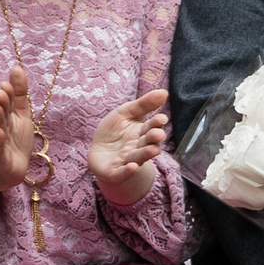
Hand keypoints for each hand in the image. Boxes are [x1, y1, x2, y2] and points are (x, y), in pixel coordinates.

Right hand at [0, 65, 35, 193]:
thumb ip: (19, 92)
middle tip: (1, 91)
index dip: (9, 93)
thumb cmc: (15, 139)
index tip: (8, 82)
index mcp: (6, 115)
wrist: (10, 168)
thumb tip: (17, 66)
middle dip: (1, 102)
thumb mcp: (21, 114)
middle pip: (0, 112)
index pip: (8, 101)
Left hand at [87, 89, 170, 204]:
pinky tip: (132, 166)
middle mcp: (137, 148)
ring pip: (138, 157)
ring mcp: (127, 160)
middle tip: (158, 134)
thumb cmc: (114, 131)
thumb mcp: (125, 113)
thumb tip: (164, 92)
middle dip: (153, 139)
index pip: (150, 127)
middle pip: (147, 143)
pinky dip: (127, 170)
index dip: (156, 123)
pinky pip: (122, 172)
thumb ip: (143, 105)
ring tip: (153, 150)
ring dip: (146, 154)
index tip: (162, 118)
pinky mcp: (115, 172)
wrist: (98, 153)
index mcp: (141, 133)